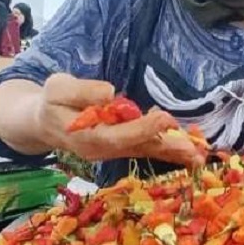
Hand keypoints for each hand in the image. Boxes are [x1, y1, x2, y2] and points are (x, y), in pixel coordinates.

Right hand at [38, 73, 205, 168]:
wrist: (43, 122)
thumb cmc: (51, 102)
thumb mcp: (57, 89)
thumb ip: (82, 91)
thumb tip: (109, 94)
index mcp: (86, 137)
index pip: (117, 136)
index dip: (141, 128)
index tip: (163, 118)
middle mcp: (103, 150)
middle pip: (138, 149)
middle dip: (167, 148)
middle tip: (193, 150)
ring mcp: (114, 151)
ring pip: (146, 151)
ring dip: (173, 153)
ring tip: (199, 156)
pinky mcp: (122, 147)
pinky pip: (147, 148)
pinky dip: (169, 149)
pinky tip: (190, 152)